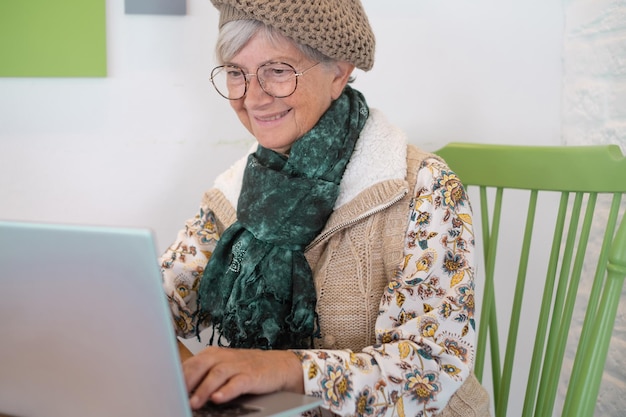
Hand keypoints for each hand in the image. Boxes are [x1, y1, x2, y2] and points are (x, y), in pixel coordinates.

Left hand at [183, 346, 303, 409]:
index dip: (177, 377)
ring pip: (217, 374)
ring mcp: (238, 366)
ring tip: (195, 402)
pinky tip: (218, 398)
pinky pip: (238, 382)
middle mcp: (224, 357)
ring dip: (204, 388)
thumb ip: (202, 375)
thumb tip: (177, 389)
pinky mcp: (252, 376)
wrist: (277, 365)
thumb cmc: (245, 368)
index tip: (165, 389)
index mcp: (212, 354)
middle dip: (187, 381)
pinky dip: (227, 390)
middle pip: (201, 365)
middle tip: (176, 396)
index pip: (190, 363)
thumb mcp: (222, 367)